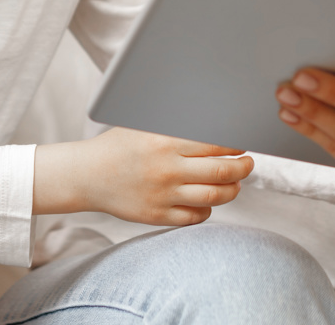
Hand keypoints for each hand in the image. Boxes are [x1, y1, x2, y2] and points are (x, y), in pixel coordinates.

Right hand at [35, 126, 252, 225]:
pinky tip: (207, 200)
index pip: (216, 143)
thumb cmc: (117, 146)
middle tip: (247, 163)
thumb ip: (175, 125)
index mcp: (165, 142)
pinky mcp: (157, 215)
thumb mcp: (143, 125)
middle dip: (243, 168)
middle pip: (223, 172)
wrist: (86, 175)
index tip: (242, 143)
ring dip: (232, 190)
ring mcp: (163, 195)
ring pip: (215, 197)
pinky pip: (196, 217)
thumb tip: (211, 117)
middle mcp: (167, 169)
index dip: (236, 144)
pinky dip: (208, 209)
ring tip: (235, 183)